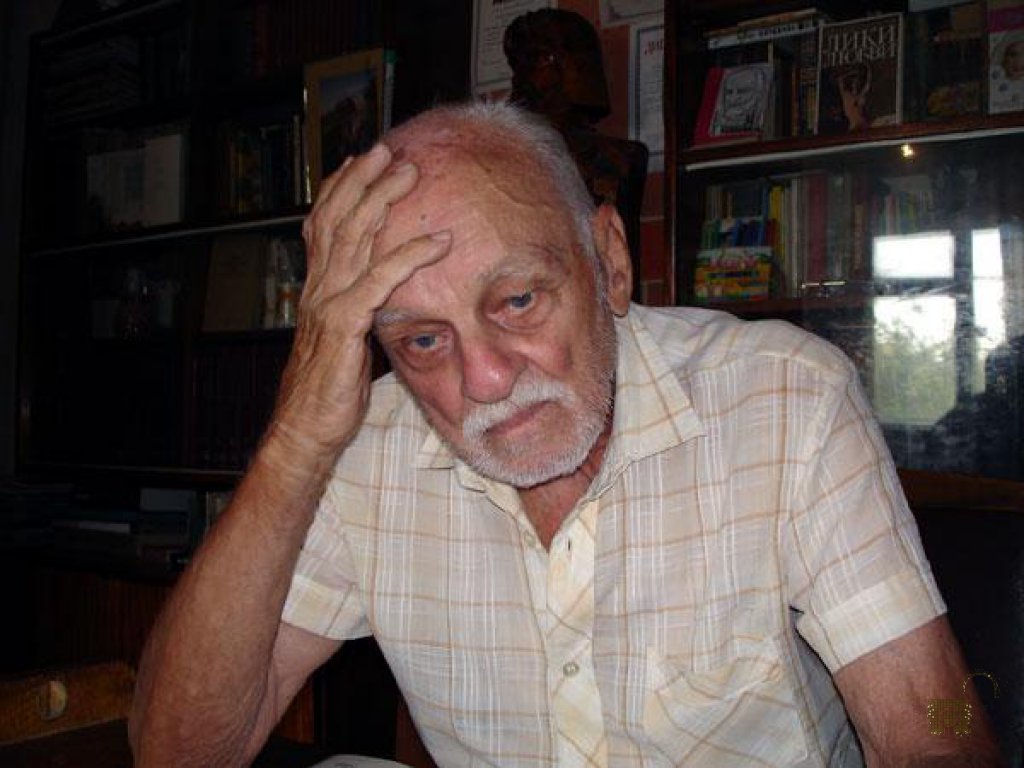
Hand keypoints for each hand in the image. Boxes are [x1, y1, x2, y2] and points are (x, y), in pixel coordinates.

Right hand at [267, 144, 451, 463]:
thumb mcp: (343, 340)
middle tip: (389, 150)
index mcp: (316, 289)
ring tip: (410, 174)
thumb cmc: (329, 391)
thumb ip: (357, 311)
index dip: (338, 190)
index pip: (321, 226)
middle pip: (336, 218)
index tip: (358, 162)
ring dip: (383, 201)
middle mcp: (317, 289)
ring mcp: (327, 305)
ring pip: (353, 238)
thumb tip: (383, 296)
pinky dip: (408, 256)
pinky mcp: (343, 327)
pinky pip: (378, 281)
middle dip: (362, 180)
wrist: (306, 430)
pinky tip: (436, 241)